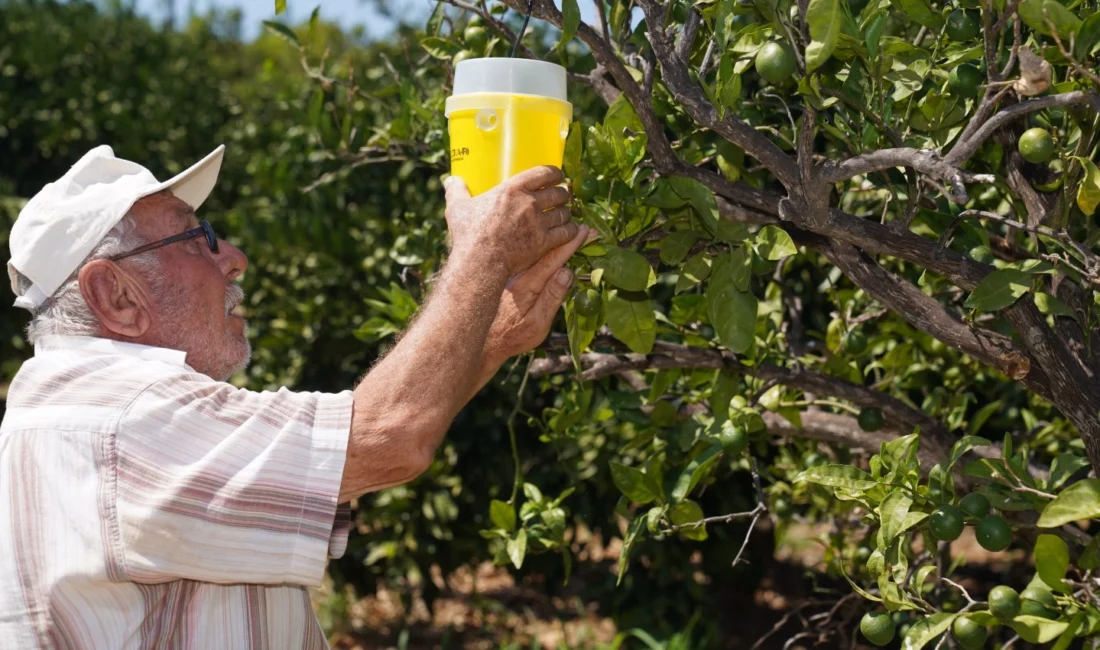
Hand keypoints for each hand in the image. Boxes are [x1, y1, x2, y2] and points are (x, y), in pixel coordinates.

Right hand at [444, 166, 579, 277]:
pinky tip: (571, 231)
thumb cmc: (469, 234)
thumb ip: (456, 191)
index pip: (544, 173)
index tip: (557, 176)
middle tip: (561, 198)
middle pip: (558, 193)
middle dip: (562, 195)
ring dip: (566, 213)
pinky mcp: (544, 242)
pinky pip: (566, 232)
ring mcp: (539, 223)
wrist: (480, 261)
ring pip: (564, 213)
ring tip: (564, 215)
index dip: (555, 173)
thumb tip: (451, 180)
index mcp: (513, 188)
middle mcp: (530, 202)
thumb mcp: (458, 208)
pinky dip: (571, 231)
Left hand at [483, 226, 593, 363]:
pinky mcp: (508, 277)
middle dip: (566, 236)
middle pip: (546, 249)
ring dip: (553, 239)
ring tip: (570, 228)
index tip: (586, 231)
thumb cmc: (512, 337)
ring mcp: (512, 274)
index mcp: (528, 284)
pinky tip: (549, 242)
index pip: (554, 258)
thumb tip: (567, 272)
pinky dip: (541, 248)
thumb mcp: (537, 324)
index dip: (571, 244)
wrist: (483, 342)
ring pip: (536, 251)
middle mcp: (518, 274)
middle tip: (586, 226)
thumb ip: (551, 297)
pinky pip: (528, 257)